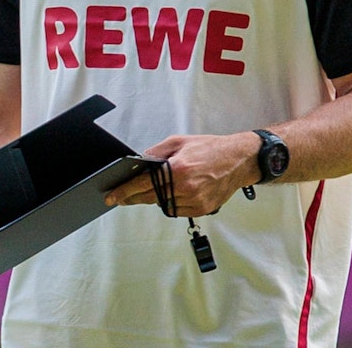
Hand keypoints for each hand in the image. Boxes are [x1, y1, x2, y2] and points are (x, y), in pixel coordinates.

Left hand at [105, 132, 259, 216]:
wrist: (239, 160)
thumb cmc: (211, 148)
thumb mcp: (179, 142)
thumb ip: (156, 152)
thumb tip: (139, 162)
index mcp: (178, 169)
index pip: (143, 184)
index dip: (125, 191)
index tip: (112, 196)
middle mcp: (186, 187)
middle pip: (151, 198)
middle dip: (134, 198)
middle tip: (123, 197)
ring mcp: (195, 201)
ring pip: (164, 206)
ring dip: (155, 199)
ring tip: (154, 189)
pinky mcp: (203, 209)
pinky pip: (178, 211)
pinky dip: (171, 203)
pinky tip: (172, 193)